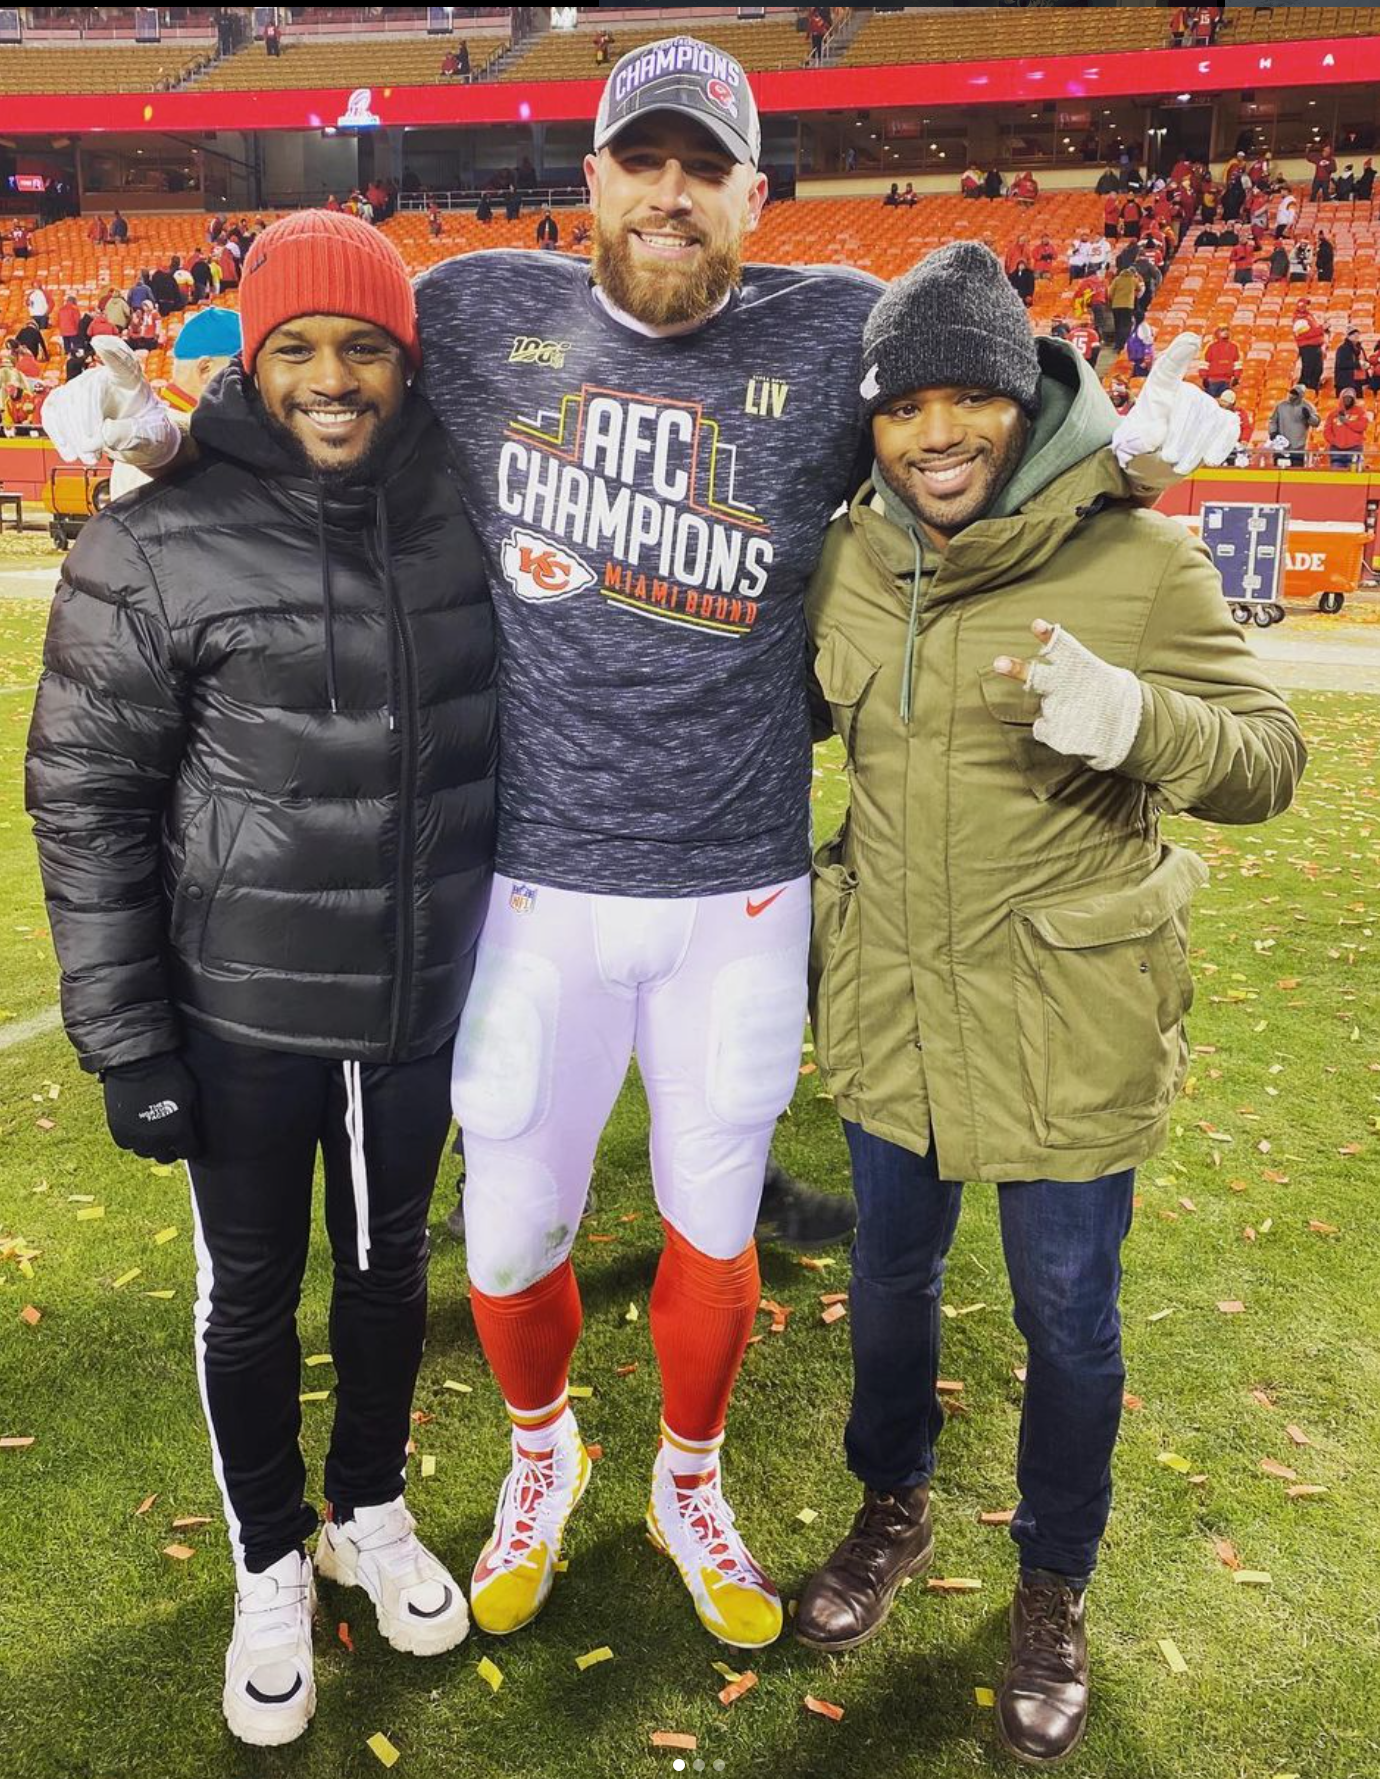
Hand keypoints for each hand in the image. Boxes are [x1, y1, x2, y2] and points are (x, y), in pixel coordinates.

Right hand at [41, 336, 181, 469]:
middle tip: (94, 454)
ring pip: (66, 403)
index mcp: (131, 380)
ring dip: (73, 434)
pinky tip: (68, 452)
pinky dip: (58, 433)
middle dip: (86, 425)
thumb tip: (104, 433)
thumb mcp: (150, 437)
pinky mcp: (67, 402)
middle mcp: (103, 378)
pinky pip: (53, 412)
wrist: (138, 443)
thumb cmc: (149, 433)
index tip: (100, 343)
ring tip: (89, 458)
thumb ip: (131, 433)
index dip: (112, 352)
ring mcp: (82, 388)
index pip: (122, 362)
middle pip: (87, 392)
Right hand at [102, 1053, 201, 1163]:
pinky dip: (133, 1139)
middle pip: (167, 1157)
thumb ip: (194, 1118)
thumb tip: (194, 1130)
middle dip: (172, 1148)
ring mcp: (136, 1138)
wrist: (138, 1064)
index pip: (189, 1152)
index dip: (191, 1145)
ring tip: (154, 1131)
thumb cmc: (170, 1076)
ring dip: (152, 1145)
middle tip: (172, 1137)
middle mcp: (157, 1141)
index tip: (189, 1139)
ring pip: (146, 1153)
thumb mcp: (192, 1095)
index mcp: (179, 1133)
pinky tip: (138, 1127)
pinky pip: (127, 1144)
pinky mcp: (119, 1131)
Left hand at [993, 619, 1143, 771]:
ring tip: (1077, 710)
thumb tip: (1033, 651)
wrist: (1130, 728)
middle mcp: (1068, 689)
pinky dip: (1051, 727)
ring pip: (1040, 705)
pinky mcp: (1060, 736)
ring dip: (1053, 706)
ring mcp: (1063, 714)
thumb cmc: (1102, 690)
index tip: (1037, 624)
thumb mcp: (1090, 667)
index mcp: (1080, 667)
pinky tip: (1072, 726)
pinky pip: (1041, 727)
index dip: (1049, 636)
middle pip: (1037, 677)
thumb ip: (1064, 659)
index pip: (1063, 646)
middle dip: (1016, 669)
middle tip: (998, 663)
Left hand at [1111, 333, 1240, 491]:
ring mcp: (1206, 407)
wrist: (1154, 466)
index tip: (1191, 341)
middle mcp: (1186, 393)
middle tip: (1168, 458)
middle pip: (1191, 405)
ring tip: (1177, 464)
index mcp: (1158, 391)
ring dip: (1194, 448)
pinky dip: (1222, 444)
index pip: (1168, 370)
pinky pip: (1229, 428)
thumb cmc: (1137, 449)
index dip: (1179, 354)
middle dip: (1181, 435)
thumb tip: (1158, 433)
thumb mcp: (1126, 448)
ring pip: (1210, 421)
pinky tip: (1211, 459)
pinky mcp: (1222, 423)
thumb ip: (1136, 441)